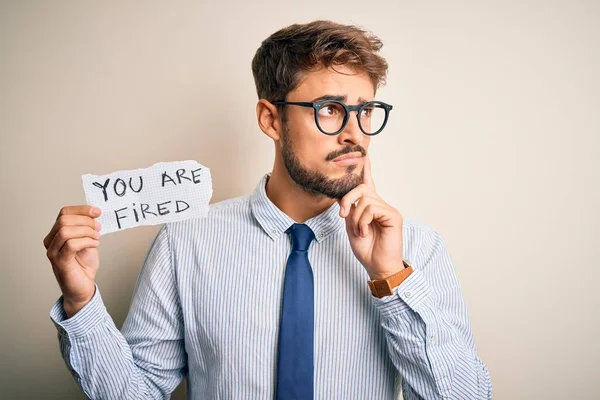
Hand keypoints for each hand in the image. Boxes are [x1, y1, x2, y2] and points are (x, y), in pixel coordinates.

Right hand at [43, 205, 101, 316]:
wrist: (83, 287)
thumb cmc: (84, 266)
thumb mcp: (88, 240)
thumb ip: (87, 228)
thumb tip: (94, 213)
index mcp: (56, 233)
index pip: (64, 213)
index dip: (82, 209)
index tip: (97, 211)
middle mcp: (51, 242)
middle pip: (64, 220)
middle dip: (85, 221)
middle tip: (98, 228)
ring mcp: (53, 252)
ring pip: (66, 231)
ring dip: (86, 231)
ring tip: (96, 238)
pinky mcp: (60, 262)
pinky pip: (71, 245)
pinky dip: (86, 241)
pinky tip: (94, 245)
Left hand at [338, 154, 404, 279]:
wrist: (377, 266)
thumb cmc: (366, 249)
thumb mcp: (351, 227)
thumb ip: (349, 210)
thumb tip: (342, 197)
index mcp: (370, 206)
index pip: (368, 183)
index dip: (366, 168)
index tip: (363, 154)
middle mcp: (380, 204)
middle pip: (361, 188)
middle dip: (347, 199)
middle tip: (342, 214)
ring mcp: (388, 209)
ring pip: (364, 199)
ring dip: (356, 217)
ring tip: (359, 231)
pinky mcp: (393, 215)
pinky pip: (372, 209)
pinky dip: (363, 221)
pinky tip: (366, 232)